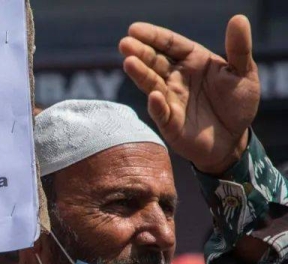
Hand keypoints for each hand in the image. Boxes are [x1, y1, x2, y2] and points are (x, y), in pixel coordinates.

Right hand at [119, 15, 259, 174]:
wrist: (233, 140)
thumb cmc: (237, 103)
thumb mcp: (244, 73)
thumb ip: (239, 48)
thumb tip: (239, 18)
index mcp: (192, 61)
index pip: (170, 44)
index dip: (153, 36)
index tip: (135, 29)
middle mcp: (176, 78)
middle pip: (155, 62)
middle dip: (140, 52)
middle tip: (124, 43)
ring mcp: (170, 99)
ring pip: (152, 84)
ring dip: (140, 74)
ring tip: (128, 62)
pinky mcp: (170, 122)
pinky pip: (162, 112)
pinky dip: (157, 105)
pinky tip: (154, 95)